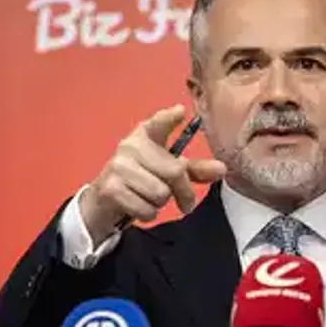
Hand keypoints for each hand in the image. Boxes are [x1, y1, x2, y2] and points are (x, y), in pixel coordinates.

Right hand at [80, 104, 225, 243]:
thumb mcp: (166, 172)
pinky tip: (138, 207)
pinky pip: (146, 208)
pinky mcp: (111, 188)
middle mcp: (130, 146)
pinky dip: (147, 214)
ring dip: (160, 204)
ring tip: (149, 199)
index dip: (168, 118)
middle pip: (174, 171)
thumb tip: (222, 169)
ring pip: (160, 193)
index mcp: (144, 136)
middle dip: (183, 192)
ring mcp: (118, 166)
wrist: (103, 201)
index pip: (158, 123)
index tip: (180, 112)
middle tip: (183, 202)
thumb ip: (194, 170)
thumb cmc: (140, 181)